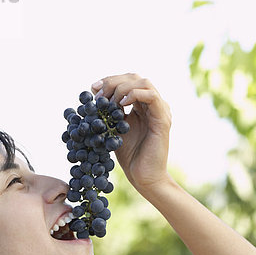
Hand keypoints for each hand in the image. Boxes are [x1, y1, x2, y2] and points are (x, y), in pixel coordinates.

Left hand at [91, 73, 171, 193]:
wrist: (143, 177)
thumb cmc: (130, 156)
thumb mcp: (113, 129)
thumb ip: (108, 114)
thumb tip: (92, 99)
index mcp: (142, 105)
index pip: (128, 81)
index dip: (109, 80)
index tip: (92, 89)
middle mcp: (153, 105)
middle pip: (135, 77)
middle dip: (113, 81)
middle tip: (98, 94)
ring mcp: (160, 110)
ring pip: (144, 83)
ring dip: (122, 87)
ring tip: (109, 101)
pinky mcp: (163, 119)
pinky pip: (151, 97)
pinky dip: (134, 95)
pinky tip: (121, 104)